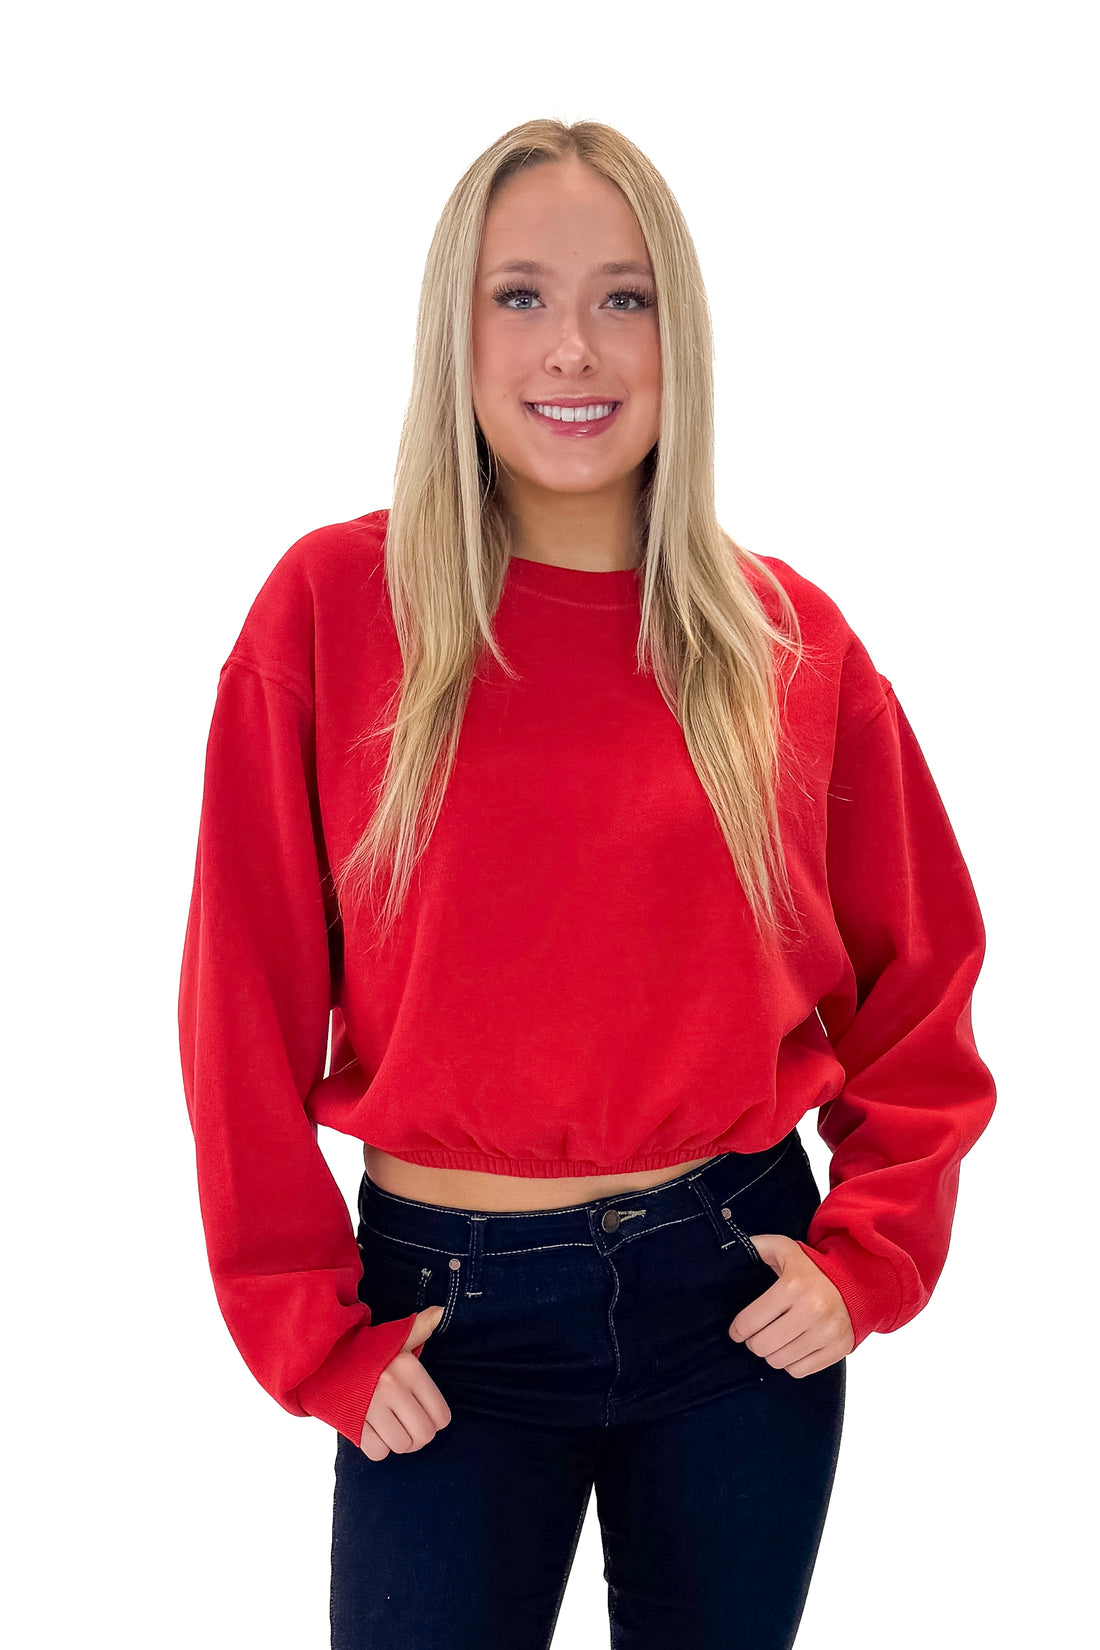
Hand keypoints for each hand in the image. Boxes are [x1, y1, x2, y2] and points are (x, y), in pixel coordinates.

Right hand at [359, 1306, 452, 1459]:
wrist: (320, 1358)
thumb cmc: (364, 1351)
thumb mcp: (393, 1338)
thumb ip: (420, 1328)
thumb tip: (442, 1311)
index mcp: (409, 1367)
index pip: (440, 1416)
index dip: (435, 1421)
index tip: (423, 1414)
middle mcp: (393, 1386)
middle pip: (423, 1435)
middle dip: (417, 1437)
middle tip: (407, 1426)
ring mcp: (372, 1405)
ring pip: (402, 1446)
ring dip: (397, 1443)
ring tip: (389, 1427)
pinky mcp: (352, 1421)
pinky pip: (378, 1452)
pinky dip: (377, 1448)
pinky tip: (372, 1431)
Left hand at [729, 1234, 853, 1375]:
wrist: (855, 1282)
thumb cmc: (811, 1268)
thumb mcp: (783, 1249)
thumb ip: (756, 1247)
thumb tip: (733, 1250)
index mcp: (793, 1285)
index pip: (749, 1322)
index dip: (737, 1330)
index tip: (738, 1330)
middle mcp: (812, 1310)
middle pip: (762, 1346)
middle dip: (753, 1342)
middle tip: (756, 1335)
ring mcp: (827, 1332)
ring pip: (779, 1361)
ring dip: (772, 1353)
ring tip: (775, 1340)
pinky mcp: (838, 1349)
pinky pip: (799, 1371)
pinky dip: (791, 1363)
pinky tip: (792, 1347)